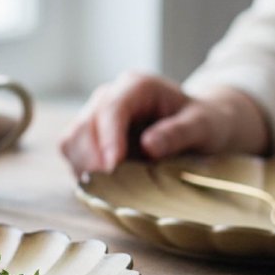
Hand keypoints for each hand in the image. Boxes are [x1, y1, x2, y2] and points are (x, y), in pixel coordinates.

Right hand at [59, 72, 270, 176]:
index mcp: (136, 86)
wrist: (196, 127)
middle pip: (84, 127)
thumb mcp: (204, 125)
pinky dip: (83, 173)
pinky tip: (105, 186)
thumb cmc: (203, 123)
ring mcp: (94, 117)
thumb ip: (179, 133)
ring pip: (71, 142)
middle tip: (110, 188)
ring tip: (110, 189)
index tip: (112, 167)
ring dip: (85, 168)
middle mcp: (108, 98)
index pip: (111, 109)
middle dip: (93, 159)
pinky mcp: (87, 139)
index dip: (108, 139)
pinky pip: (73, 155)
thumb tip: (148, 145)